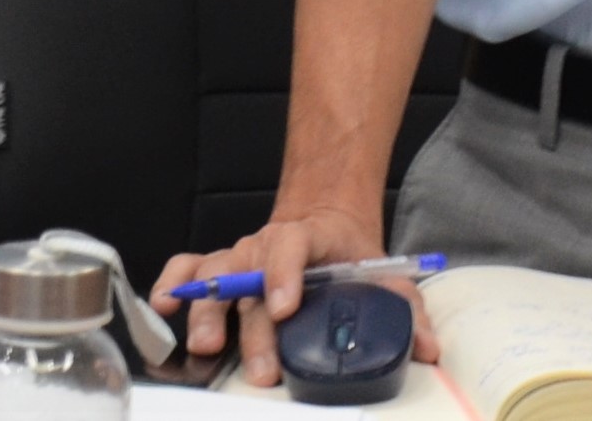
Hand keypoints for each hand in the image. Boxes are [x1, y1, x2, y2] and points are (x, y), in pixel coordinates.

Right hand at [152, 202, 441, 388]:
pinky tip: (163, 306)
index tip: (285, 308)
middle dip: (254, 329)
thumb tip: (428, 350)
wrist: (328, 222)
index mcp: (306, 239)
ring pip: (214, 277)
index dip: (283, 274)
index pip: (289, 244)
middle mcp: (264, 246)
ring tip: (206, 347)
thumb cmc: (349, 256)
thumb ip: (407, 311)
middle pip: (250, 278)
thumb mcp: (384, 275)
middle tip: (263, 369)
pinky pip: (187, 268)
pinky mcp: (219, 269)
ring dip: (208, 313)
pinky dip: (172, 281)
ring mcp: (238, 255)